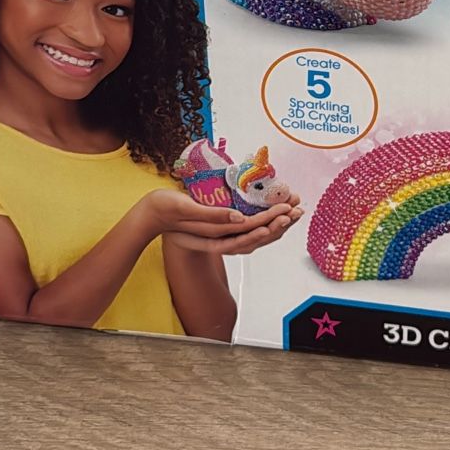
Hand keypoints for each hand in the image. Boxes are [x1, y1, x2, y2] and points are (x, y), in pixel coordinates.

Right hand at [160, 191, 304, 257]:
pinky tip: (276, 216)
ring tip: (294, 210)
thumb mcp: (185, 208)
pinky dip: (265, 223)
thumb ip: (211, 215)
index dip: (268, 221)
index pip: (247, 231)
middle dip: (279, 222)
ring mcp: (222, 237)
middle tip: (297, 208)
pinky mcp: (223, 231)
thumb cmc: (166, 209)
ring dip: (277, 224)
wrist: (152, 215)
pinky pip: (249, 231)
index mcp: (213, 237)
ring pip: (256, 235)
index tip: (284, 211)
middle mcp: (220, 241)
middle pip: (256, 235)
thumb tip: (238, 218)